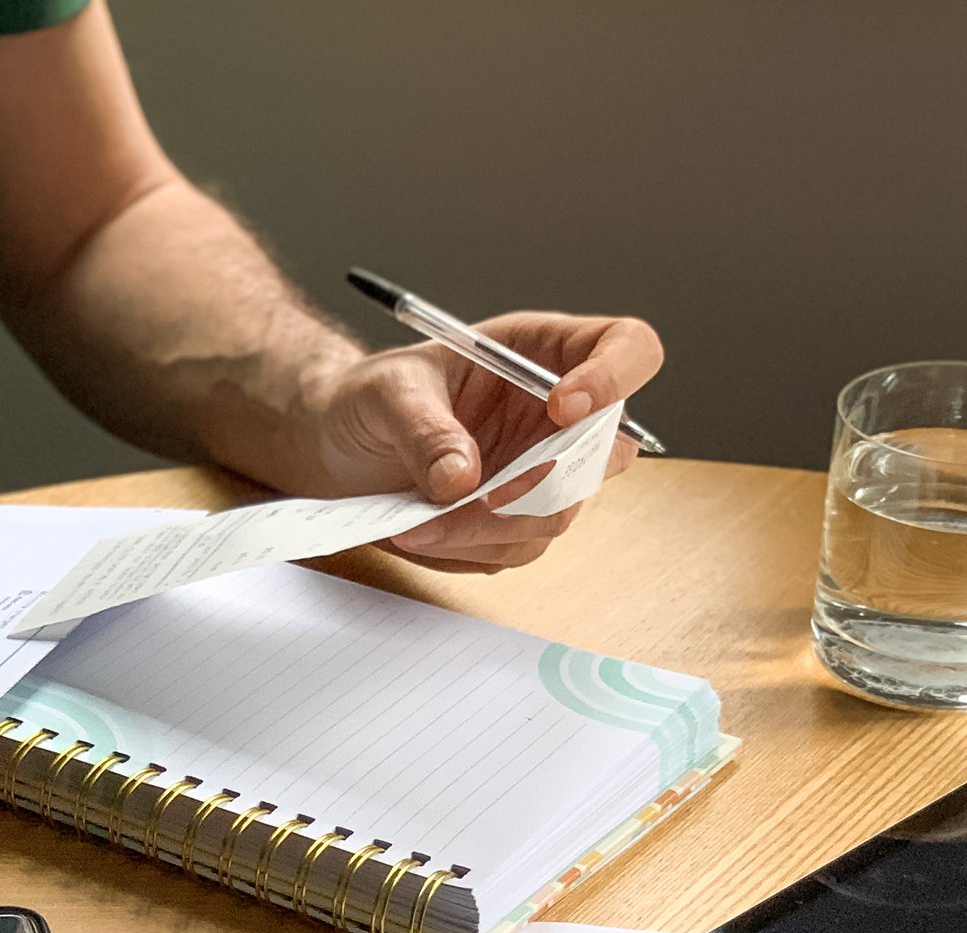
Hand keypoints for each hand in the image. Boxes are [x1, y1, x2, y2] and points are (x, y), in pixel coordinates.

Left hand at [304, 311, 662, 571]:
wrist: (338, 448)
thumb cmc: (370, 398)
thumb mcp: (387, 392)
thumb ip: (424, 428)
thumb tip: (461, 479)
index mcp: (544, 352)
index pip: (628, 348)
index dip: (614, 377)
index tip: (564, 404)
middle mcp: (558, 416)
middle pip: (608, 452)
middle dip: (544, 480)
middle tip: (478, 497)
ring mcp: (544, 473)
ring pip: (557, 514)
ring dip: (489, 527)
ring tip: (418, 523)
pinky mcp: (517, 523)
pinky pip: (514, 549)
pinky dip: (467, 549)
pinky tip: (419, 532)